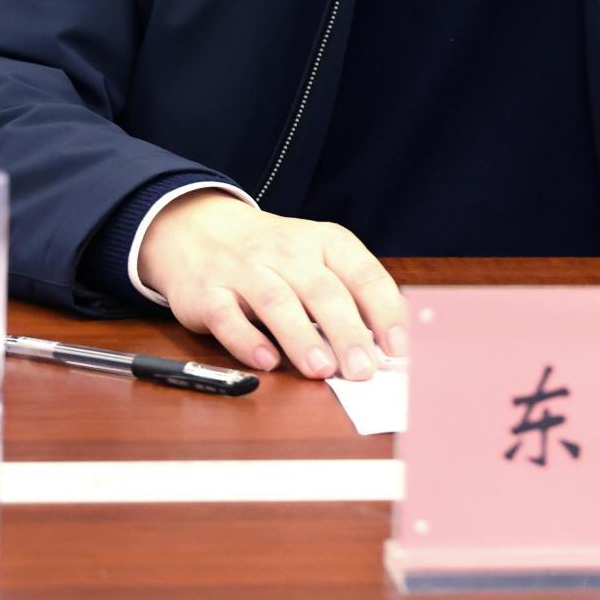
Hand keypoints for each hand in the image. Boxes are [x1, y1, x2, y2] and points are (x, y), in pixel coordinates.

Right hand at [137, 191, 406, 380]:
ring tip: (322, 370)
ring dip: (301, 337)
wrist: (199, 228)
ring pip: (277, 301)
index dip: (384, 312)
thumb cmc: (274, 256)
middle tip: (363, 371)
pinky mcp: (208, 293)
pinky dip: (246, 340)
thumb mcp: (317, 260)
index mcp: (324, 242)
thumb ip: (349, 298)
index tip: (399, 350)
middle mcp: (287, 252)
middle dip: (346, 332)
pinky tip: (265, 362)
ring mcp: (245, 270)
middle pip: (322, 290)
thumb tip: (386, 350)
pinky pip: (227, 316)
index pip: (362, 274)